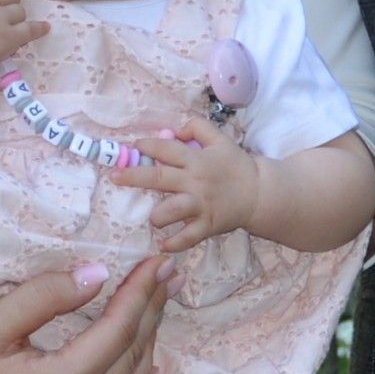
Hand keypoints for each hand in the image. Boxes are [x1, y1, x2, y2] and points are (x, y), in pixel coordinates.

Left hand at [135, 124, 258, 251]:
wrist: (260, 193)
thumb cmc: (236, 166)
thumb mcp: (220, 139)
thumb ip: (197, 128)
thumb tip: (174, 130)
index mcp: (196, 160)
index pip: (167, 150)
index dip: (148, 146)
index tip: (133, 146)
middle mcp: (195, 182)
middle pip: (160, 178)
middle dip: (134, 176)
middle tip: (114, 176)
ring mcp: (201, 205)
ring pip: (173, 210)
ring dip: (158, 215)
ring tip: (152, 219)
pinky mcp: (208, 225)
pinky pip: (189, 237)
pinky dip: (175, 243)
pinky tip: (163, 245)